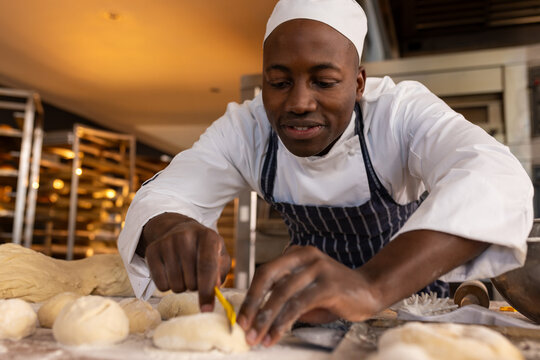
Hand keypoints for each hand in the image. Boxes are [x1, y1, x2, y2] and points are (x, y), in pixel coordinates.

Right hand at [136, 213, 230, 310]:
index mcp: (208, 236)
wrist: (181, 230)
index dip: (207, 291)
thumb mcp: (219, 257)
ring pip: (175, 285)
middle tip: (196, 276)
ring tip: (185, 272)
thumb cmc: (205, 249)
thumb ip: (220, 273)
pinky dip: (168, 285)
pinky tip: (172, 272)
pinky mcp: (152, 250)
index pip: (207, 267)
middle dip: (196, 287)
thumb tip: (213, 291)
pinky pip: (160, 285)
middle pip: (191, 281)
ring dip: (182, 286)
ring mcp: (167, 241)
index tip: (207, 310)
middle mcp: (186, 236)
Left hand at [237, 230, 489, 347]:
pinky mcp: (328, 285)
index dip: (250, 295)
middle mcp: (305, 256)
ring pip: (282, 293)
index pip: (265, 272)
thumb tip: (257, 319)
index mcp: (296, 254)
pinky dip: (283, 322)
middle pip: (268, 276)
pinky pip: (298, 304)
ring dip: (266, 318)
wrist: (371, 290)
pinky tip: (275, 335)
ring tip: (257, 338)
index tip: (241, 317)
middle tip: (243, 327)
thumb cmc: (336, 293)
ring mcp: (318, 268)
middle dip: (252, 304)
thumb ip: (285, 300)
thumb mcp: (306, 293)